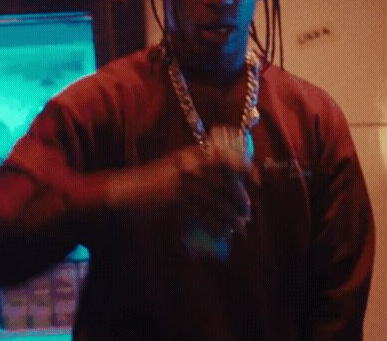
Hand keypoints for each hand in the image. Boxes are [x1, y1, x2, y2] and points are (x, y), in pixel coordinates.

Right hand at [104, 143, 251, 237]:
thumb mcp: (177, 164)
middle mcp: (190, 165)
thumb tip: (227, 177)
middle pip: (224, 184)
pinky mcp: (175, 200)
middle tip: (246, 213)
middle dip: (241, 201)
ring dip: (232, 218)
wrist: (129, 189)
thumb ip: (197, 166)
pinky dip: (216, 226)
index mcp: (192, 153)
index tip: (257, 181)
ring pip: (216, 202)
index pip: (226, 157)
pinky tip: (222, 233)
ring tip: (240, 228)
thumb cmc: (155, 179)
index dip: (245, 168)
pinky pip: (203, 215)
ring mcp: (182, 183)